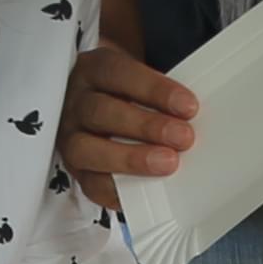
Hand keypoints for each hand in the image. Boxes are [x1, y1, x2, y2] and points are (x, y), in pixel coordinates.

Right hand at [58, 41, 200, 207]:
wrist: (103, 108)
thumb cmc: (129, 95)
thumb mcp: (140, 82)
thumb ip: (161, 95)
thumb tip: (192, 116)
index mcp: (94, 71)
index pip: (118, 74)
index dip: (154, 89)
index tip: (188, 106)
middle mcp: (76, 102)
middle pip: (101, 111)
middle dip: (145, 126)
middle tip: (183, 138)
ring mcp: (69, 137)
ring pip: (86, 148)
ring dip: (130, 158)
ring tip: (167, 164)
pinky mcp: (74, 169)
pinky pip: (89, 184)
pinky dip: (117, 191)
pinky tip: (145, 192)